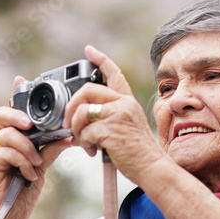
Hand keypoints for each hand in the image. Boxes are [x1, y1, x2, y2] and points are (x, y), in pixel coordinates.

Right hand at [0, 76, 71, 213]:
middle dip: (16, 115)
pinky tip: (30, 174)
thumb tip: (68, 135)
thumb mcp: (43, 165)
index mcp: (13, 135)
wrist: (12, 213)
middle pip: (1, 114)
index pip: (12, 109)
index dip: (15, 94)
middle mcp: (0, 139)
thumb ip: (51, 148)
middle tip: (29, 124)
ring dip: (26, 147)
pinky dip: (22, 162)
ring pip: (6, 133)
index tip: (21, 80)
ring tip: (36, 163)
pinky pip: (6, 152)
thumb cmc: (24, 188)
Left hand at [63, 45, 169, 184]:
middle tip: (67, 123)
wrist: (152, 167)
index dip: (100, 59)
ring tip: (84, 142)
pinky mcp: (111, 130)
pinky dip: (84, 144)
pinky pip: (85, 132)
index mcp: (127, 101)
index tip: (89, 50)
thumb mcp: (127, 126)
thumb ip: (110, 116)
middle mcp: (124, 103)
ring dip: (76, 129)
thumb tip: (82, 116)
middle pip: (87, 90)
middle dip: (71, 106)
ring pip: (82, 112)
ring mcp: (118, 115)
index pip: (114, 74)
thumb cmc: (137, 152)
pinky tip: (94, 151)